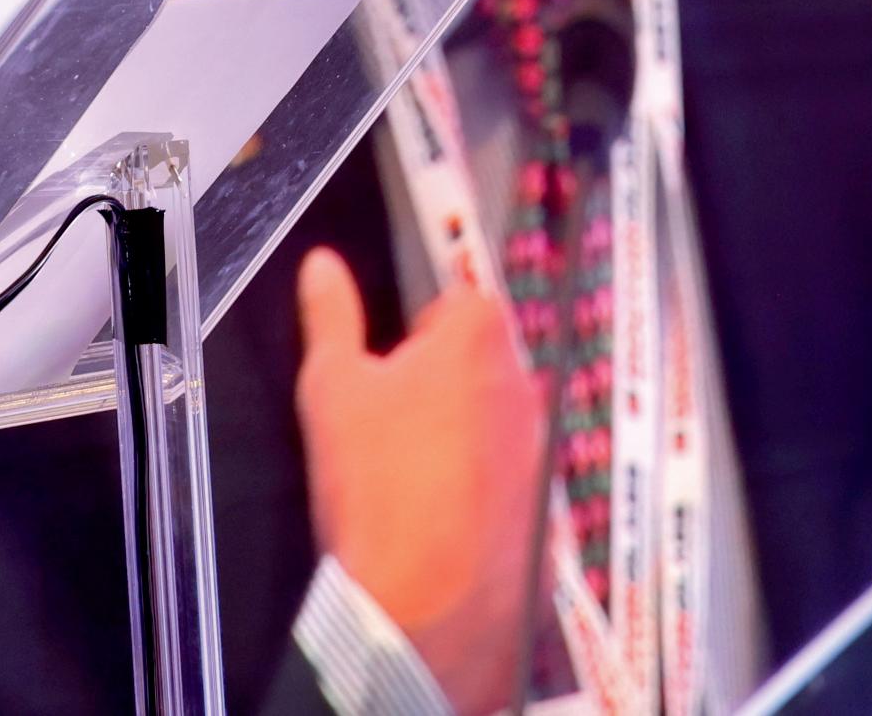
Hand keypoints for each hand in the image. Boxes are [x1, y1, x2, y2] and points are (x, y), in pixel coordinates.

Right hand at [294, 248, 545, 715]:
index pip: (461, 298)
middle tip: (390, 420)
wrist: (426, 605)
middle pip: (483, 361)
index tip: (388, 362)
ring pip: (497, 423)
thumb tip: (323, 266)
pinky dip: (481, 491)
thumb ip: (331, 316)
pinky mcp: (548, 513)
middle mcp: (525, 388)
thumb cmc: (375, 484)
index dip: (420, 325)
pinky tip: (438, 520)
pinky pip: (510, 482)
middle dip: (442, 380)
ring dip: (463, 436)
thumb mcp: (330, 386)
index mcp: (476, 341)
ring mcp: (542, 453)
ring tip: (409, 477)